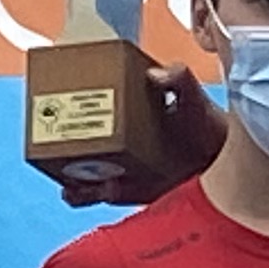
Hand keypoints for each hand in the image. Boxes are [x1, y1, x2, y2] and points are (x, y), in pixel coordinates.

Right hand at [57, 65, 227, 208]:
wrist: (219, 159)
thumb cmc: (203, 123)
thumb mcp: (191, 96)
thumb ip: (178, 79)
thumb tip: (156, 73)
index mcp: (125, 107)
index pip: (90, 101)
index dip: (69, 100)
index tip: (54, 100)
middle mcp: (115, 136)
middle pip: (76, 136)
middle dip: (58, 140)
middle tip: (50, 140)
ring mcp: (116, 163)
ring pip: (79, 168)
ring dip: (65, 172)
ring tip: (59, 174)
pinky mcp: (123, 189)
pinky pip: (95, 193)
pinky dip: (81, 195)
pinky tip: (74, 193)